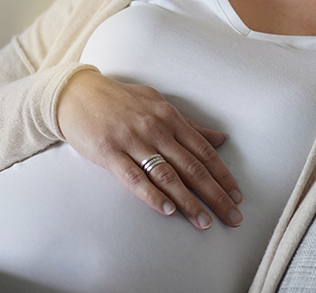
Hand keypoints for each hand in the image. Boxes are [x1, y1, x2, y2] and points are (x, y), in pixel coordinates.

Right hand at [56, 70, 242, 230]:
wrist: (78, 94)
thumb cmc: (122, 100)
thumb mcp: (159, 105)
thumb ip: (189, 125)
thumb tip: (220, 138)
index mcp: (171, 118)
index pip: (204, 151)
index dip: (223, 175)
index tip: (237, 195)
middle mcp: (157, 129)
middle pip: (193, 167)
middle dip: (215, 194)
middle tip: (231, 216)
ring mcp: (134, 141)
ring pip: (168, 175)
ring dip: (188, 202)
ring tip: (204, 221)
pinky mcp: (110, 152)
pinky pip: (135, 177)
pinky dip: (152, 195)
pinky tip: (167, 210)